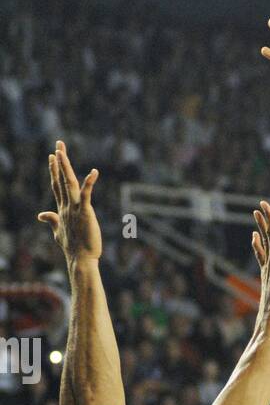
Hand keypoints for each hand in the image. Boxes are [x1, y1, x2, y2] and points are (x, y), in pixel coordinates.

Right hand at [37, 141, 100, 262]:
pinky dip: (89, 183)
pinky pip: (87, 195)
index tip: (52, 156)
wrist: (80, 260)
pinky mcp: (85, 213)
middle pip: (61, 180)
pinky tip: (94, 172)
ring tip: (62, 152)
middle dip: (60, 161)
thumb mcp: (58, 231)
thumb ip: (51, 220)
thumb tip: (41, 215)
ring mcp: (74, 209)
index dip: (54, 170)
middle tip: (59, 144)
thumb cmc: (72, 247)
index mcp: (61, 209)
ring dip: (65, 167)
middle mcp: (66, 206)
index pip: (56, 185)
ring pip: (69, 184)